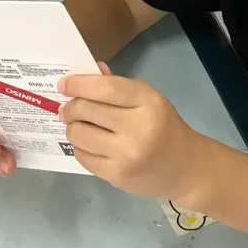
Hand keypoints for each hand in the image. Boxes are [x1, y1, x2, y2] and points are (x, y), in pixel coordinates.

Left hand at [58, 67, 200, 196]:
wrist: (184, 167)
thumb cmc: (163, 126)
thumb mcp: (147, 99)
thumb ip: (116, 86)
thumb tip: (85, 72)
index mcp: (147, 101)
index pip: (103, 88)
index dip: (77, 84)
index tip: (63, 85)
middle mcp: (137, 127)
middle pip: (85, 110)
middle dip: (70, 107)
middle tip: (68, 109)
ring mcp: (126, 154)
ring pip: (78, 134)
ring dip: (73, 128)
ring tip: (80, 127)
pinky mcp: (117, 175)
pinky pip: (82, 156)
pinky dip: (80, 148)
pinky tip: (90, 145)